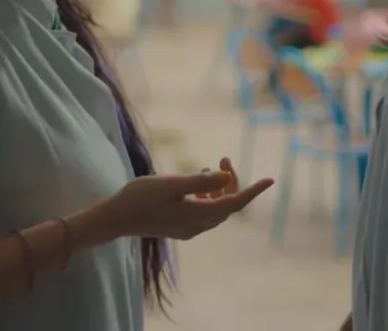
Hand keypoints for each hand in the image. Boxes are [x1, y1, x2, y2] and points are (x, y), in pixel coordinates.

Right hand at [100, 164, 272, 240]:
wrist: (117, 218)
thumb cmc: (141, 197)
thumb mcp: (173, 184)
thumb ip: (201, 182)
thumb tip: (225, 177)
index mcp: (198, 215)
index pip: (235, 203)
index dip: (253, 191)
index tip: (270, 180)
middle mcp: (198, 225)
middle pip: (227, 205)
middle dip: (231, 181)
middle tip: (223, 159)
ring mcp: (189, 229)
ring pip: (216, 208)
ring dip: (218, 188)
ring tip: (207, 168)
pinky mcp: (180, 227)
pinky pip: (204, 211)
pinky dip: (207, 195)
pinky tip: (197, 181)